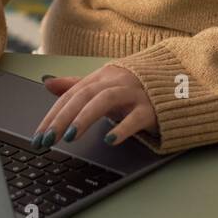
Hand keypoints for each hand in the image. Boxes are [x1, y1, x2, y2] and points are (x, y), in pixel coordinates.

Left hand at [30, 64, 157, 149]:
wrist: (179, 81)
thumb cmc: (136, 88)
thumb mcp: (105, 86)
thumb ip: (76, 86)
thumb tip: (47, 83)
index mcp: (102, 77)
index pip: (72, 94)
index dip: (53, 114)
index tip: (38, 135)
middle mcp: (117, 81)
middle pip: (84, 96)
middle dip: (62, 118)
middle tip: (47, 139)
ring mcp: (136, 93)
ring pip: (106, 100)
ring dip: (86, 117)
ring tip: (71, 136)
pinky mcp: (153, 108)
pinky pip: (137, 117)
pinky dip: (122, 128)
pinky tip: (109, 140)